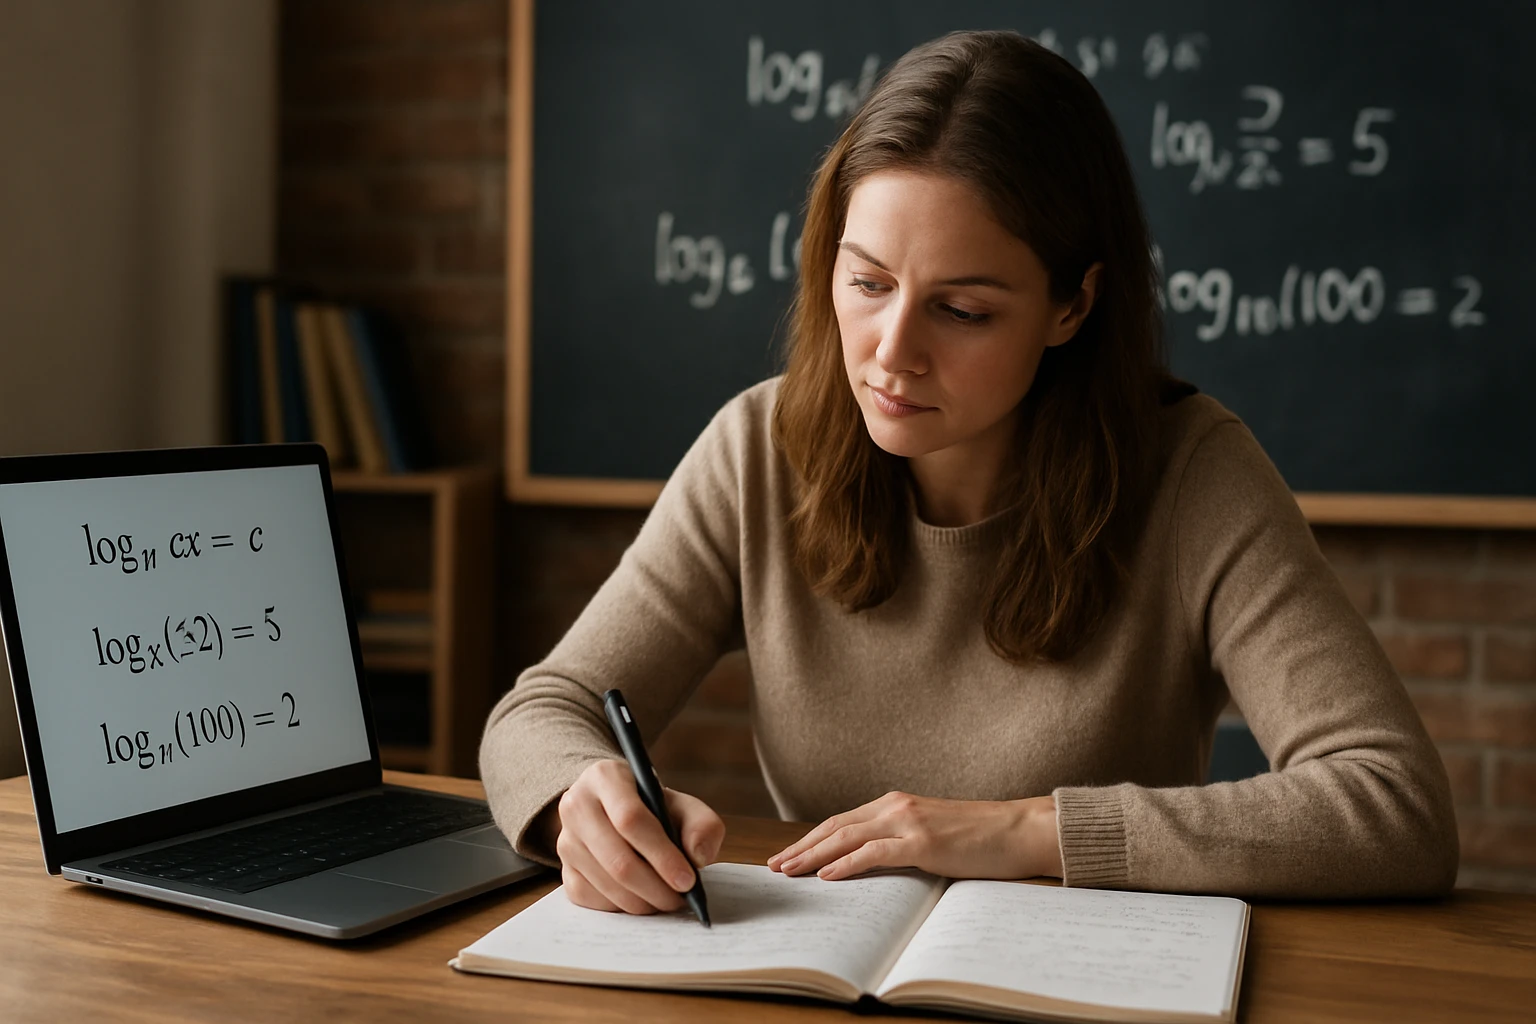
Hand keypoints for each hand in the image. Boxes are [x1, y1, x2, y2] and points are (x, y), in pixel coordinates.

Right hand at [546, 759, 725, 914]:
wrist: (617, 812)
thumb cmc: (654, 809)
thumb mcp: (683, 805)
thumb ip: (702, 825)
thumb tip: (699, 858)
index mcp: (605, 777)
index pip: (630, 819)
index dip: (661, 854)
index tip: (687, 880)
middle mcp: (576, 805)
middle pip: (617, 859)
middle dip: (655, 887)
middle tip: (680, 900)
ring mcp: (565, 839)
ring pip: (605, 884)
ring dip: (642, 902)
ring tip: (667, 900)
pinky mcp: (565, 869)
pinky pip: (593, 899)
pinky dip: (622, 907)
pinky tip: (641, 899)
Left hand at [766, 791, 1060, 881]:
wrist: (1021, 829)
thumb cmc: (982, 837)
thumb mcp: (933, 833)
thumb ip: (902, 840)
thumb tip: (873, 861)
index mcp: (896, 803)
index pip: (841, 821)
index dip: (810, 838)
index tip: (787, 855)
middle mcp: (896, 805)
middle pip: (835, 826)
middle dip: (800, 847)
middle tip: (774, 866)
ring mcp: (909, 821)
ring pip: (846, 837)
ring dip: (812, 856)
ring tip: (788, 871)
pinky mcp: (924, 841)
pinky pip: (875, 853)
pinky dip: (847, 863)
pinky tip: (827, 875)